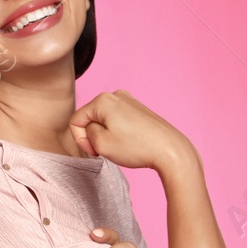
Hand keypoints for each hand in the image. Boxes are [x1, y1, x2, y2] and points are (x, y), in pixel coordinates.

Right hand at [68, 91, 196, 172]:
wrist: (170, 151)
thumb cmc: (137, 147)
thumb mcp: (100, 144)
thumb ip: (86, 132)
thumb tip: (92, 127)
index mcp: (102, 100)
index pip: (76, 120)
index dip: (80, 140)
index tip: (95, 152)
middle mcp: (115, 95)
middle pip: (90, 118)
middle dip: (94, 135)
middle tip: (107, 150)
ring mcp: (129, 101)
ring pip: (104, 120)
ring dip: (106, 134)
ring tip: (120, 146)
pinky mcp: (139, 109)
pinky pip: (117, 120)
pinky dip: (118, 132)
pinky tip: (129, 142)